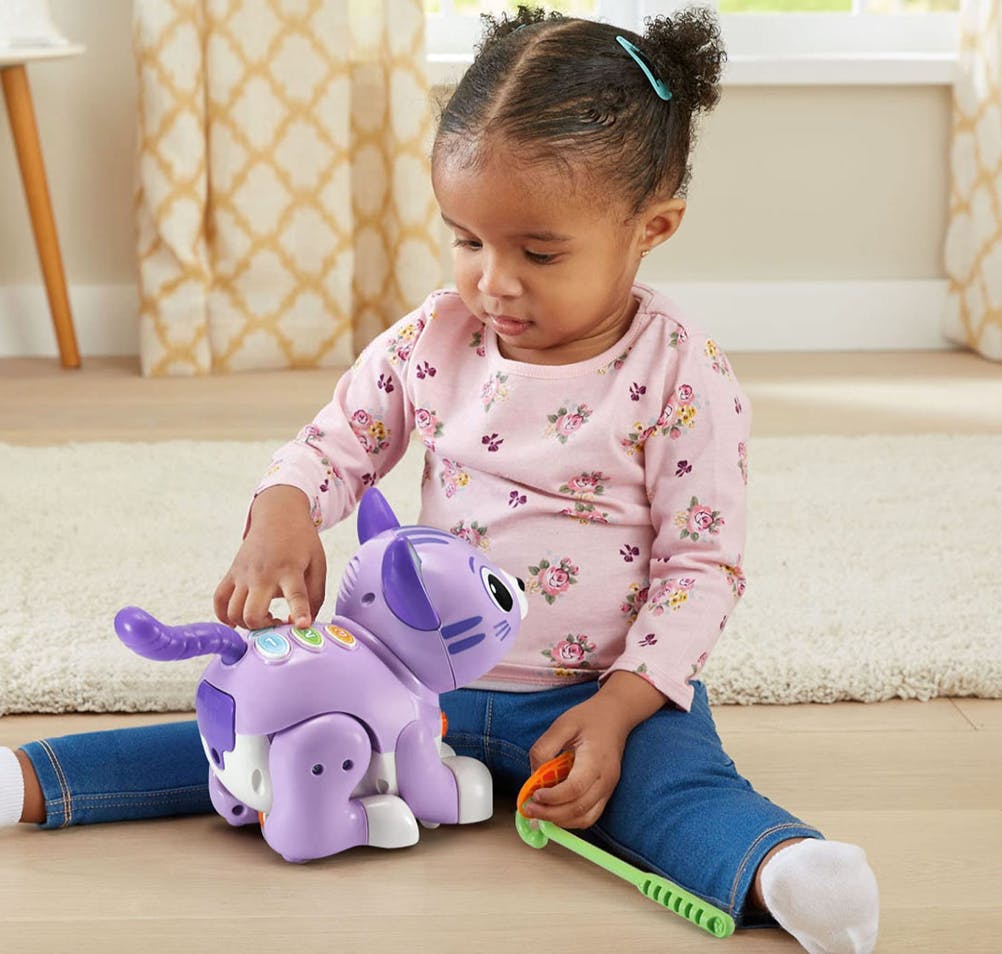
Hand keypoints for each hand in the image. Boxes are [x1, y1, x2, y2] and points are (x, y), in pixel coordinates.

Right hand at [213, 485, 325, 630]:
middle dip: (264, 628)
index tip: (302, 625)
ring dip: (247, 624)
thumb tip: (303, 624)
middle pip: (252, 613)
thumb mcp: (318, 564)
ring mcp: (244, 573)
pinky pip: (219, 599)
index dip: (299, 612)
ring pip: (234, 612)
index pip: (296, 595)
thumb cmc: (301, 542)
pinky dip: (223, 615)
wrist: (278, 515)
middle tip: (278, 622)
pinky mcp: (232, 572)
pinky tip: (236, 620)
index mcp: (291, 570)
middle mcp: (264, 573)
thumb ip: (315, 596)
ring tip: (264, 617)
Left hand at [523, 672, 666, 829]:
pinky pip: (589, 816)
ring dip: (560, 821)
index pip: (575, 788)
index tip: (534, 796)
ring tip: (538, 812)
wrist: (615, 716)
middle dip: (551, 814)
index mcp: (595, 760)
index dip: (553, 798)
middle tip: (528, 810)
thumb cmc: (589, 718)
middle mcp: (605, 779)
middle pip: (579, 809)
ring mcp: (608, 789)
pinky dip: (570, 820)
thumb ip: (545, 748)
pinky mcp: (605, 793)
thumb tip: (533, 776)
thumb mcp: (562, 724)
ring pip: (585, 819)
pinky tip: (553, 811)